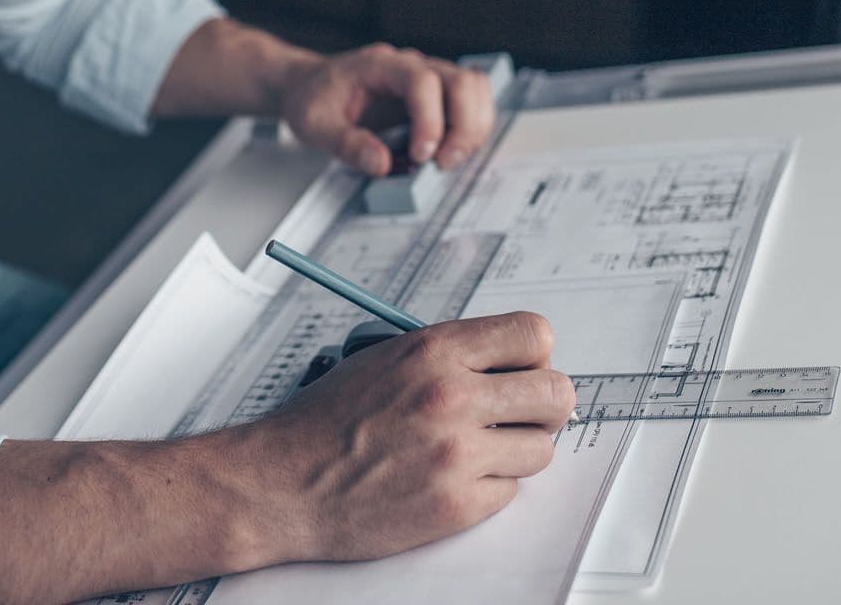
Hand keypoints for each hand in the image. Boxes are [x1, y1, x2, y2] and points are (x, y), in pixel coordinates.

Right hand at [240, 311, 575, 562]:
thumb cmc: (326, 421)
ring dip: (517, 451)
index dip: (536, 354)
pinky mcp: (457, 505)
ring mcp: (457, 454)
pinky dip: (488, 488)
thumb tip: (513, 360)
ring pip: (541, 447)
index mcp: (434, 350)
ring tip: (477, 451)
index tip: (526, 368)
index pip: (534, 334)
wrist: (283, 484)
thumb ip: (449, 354)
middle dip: (544, 404)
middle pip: (557, 392)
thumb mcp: (383, 357)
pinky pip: (511, 491)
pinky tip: (450, 480)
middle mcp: (451, 396)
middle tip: (520, 414)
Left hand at [279, 43, 494, 175]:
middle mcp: (411, 65)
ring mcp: (428, 77)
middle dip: (463, 127)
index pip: (421, 82)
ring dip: (473, 127)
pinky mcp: (436, 95)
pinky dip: (471, 128)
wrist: (310, 85)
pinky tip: (450, 151)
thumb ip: (347, 144)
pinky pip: (470, 102)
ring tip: (450, 159)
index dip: (429, 120)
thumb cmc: (313, 99)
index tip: (421, 155)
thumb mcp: (315, 125)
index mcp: (380, 65)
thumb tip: (383, 164)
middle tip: (444, 163)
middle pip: (461, 81)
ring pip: (474, 88)